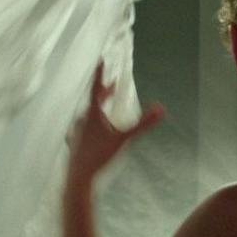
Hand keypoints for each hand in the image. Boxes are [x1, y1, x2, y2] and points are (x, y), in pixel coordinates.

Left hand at [68, 64, 164, 182]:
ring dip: (99, 108)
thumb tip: (162, 109)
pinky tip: (92, 131)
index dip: (100, 73)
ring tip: (105, 108)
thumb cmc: (100, 156)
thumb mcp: (124, 139)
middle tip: (112, 84)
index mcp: (93, 113)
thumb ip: (143, 125)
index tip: (101, 60)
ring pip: (89, 114)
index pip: (97, 87)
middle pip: (94, 100)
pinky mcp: (75, 142)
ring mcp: (77, 131)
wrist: (79, 176)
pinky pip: (84, 128)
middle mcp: (82, 119)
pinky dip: (92, 124)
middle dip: (105, 92)